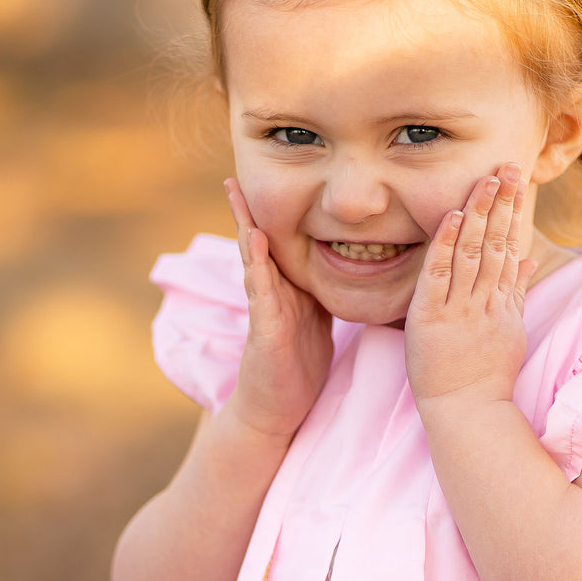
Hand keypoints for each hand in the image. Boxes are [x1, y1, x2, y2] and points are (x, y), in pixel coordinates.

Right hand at [224, 178, 333, 441]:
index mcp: (286, 288)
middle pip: (257, 241)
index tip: (276, 174)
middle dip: (247, 207)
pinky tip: (253, 243)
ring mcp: (264, 310)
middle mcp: (270, 293)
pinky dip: (256, 267)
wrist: (278, 408)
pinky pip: (260, 294)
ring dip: (244, 226)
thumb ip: (321, 291)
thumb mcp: (315, 319)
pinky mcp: (264, 331)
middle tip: (235, 171)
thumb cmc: (297, 367)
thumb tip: (346, 267)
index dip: (275, 210)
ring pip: (252, 260)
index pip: (279, 241)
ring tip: (236, 194)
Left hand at [404, 163, 537, 410]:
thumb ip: (517, 292)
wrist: (467, 412)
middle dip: (501, 203)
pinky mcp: (432, 320)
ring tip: (485, 180)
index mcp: (503, 304)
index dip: (512, 213)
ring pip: (471, 254)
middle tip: (507, 166)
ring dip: (477, 214)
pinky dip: (444, 245)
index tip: (515, 182)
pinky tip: (450, 216)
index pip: (508, 249)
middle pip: (494, 244)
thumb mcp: (510, 332)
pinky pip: (438, 276)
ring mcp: (459, 310)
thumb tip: (529, 258)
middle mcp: (484, 302)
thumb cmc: (486, 378)